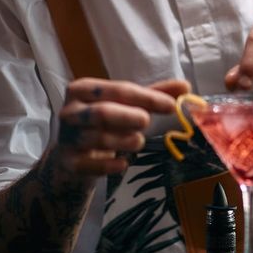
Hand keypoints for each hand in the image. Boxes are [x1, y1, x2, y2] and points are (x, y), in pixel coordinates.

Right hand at [55, 78, 190, 176]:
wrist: (71, 157)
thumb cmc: (102, 124)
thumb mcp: (124, 105)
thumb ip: (152, 95)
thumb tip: (185, 87)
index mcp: (83, 89)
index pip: (118, 89)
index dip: (146, 97)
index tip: (171, 105)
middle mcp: (70, 111)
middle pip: (101, 113)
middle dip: (129, 117)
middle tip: (147, 122)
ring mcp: (67, 137)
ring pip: (98, 138)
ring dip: (124, 141)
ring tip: (138, 142)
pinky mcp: (68, 162)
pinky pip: (90, 164)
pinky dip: (110, 165)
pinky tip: (123, 164)